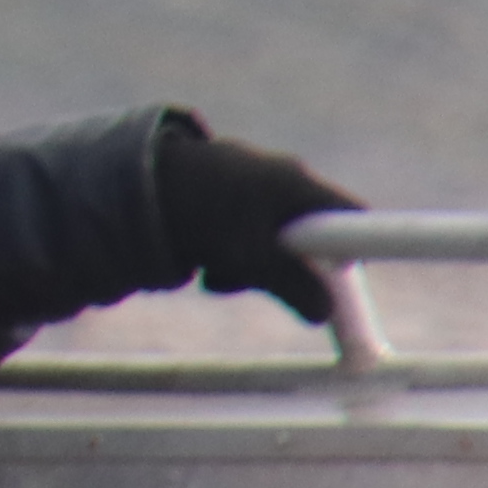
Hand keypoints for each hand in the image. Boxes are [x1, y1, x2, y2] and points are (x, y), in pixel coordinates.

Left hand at [157, 117, 361, 325]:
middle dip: (287, 268)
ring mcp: (248, 182)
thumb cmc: (198, 215)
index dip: (358, 250)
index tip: (351, 282)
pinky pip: (240, 233)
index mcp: (295, 183)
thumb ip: (293, 285)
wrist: (130, 186)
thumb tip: (324, 311)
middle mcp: (277, 176)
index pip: (351, 215)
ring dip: (248, 267)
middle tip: (258, 284)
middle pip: (308, 234)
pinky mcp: (219, 193)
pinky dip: (225, 254)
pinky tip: (196, 260)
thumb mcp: (250, 260)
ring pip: (269, 241)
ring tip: (213, 272)